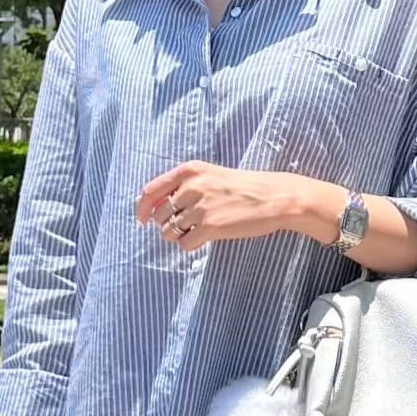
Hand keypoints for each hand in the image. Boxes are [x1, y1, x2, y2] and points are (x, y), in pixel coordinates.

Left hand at [135, 162, 337, 249]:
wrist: (274, 197)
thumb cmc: (244, 187)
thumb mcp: (211, 175)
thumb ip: (184, 186)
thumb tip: (155, 209)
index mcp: (189, 170)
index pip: (150, 191)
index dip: (142, 208)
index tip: (142, 220)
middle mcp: (192, 186)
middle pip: (159, 215)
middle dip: (166, 225)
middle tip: (185, 226)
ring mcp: (200, 207)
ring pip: (169, 231)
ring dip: (178, 236)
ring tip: (198, 231)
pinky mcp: (210, 227)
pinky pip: (184, 244)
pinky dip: (191, 245)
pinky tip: (205, 238)